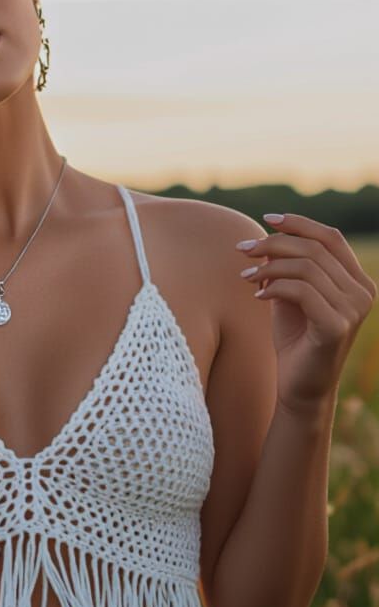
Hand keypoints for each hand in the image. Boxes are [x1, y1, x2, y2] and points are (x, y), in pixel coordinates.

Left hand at [237, 213, 376, 414]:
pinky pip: (301, 290)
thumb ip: (287, 267)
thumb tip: (268, 235)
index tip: (268, 218)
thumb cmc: (295, 339)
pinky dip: (274, 287)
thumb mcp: (291, 295)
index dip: (300, 223)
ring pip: (307, 267)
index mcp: (357, 281)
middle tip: (243, 250)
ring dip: (270, 266)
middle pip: (315, 248)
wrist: (300, 388)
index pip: (331, 238)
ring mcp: (354, 310)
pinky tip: (258, 296)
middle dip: (274, 243)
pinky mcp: (337, 325)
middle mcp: (363, 292)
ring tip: (246, 277)